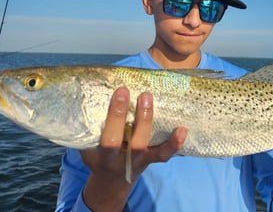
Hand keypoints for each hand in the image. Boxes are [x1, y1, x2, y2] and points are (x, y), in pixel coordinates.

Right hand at [80, 87, 187, 210]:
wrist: (111, 180)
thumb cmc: (98, 155)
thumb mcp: (89, 146)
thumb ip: (91, 128)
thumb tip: (96, 93)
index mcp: (105, 157)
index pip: (110, 138)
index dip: (116, 115)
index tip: (122, 91)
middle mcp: (122, 160)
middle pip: (132, 142)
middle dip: (137, 116)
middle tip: (140, 93)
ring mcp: (139, 159)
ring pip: (147, 145)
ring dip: (149, 121)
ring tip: (149, 99)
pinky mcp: (151, 159)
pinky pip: (165, 153)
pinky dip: (175, 143)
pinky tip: (183, 129)